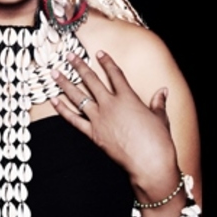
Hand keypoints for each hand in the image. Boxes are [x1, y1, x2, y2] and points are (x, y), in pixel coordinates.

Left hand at [50, 51, 177, 183]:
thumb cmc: (158, 142)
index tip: (99, 53)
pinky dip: (62, 109)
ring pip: (78, 96)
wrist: (149, 163)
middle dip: (79, 65)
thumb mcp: (160, 118)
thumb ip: (158, 103)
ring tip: (54, 73)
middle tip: (69, 55)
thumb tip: (163, 91)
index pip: (115, 74)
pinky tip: (53, 100)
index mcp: (128, 98)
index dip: (107, 62)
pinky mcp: (93, 134)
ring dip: (65, 83)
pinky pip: (73, 119)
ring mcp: (99, 119)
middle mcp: (110, 105)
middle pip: (91, 80)